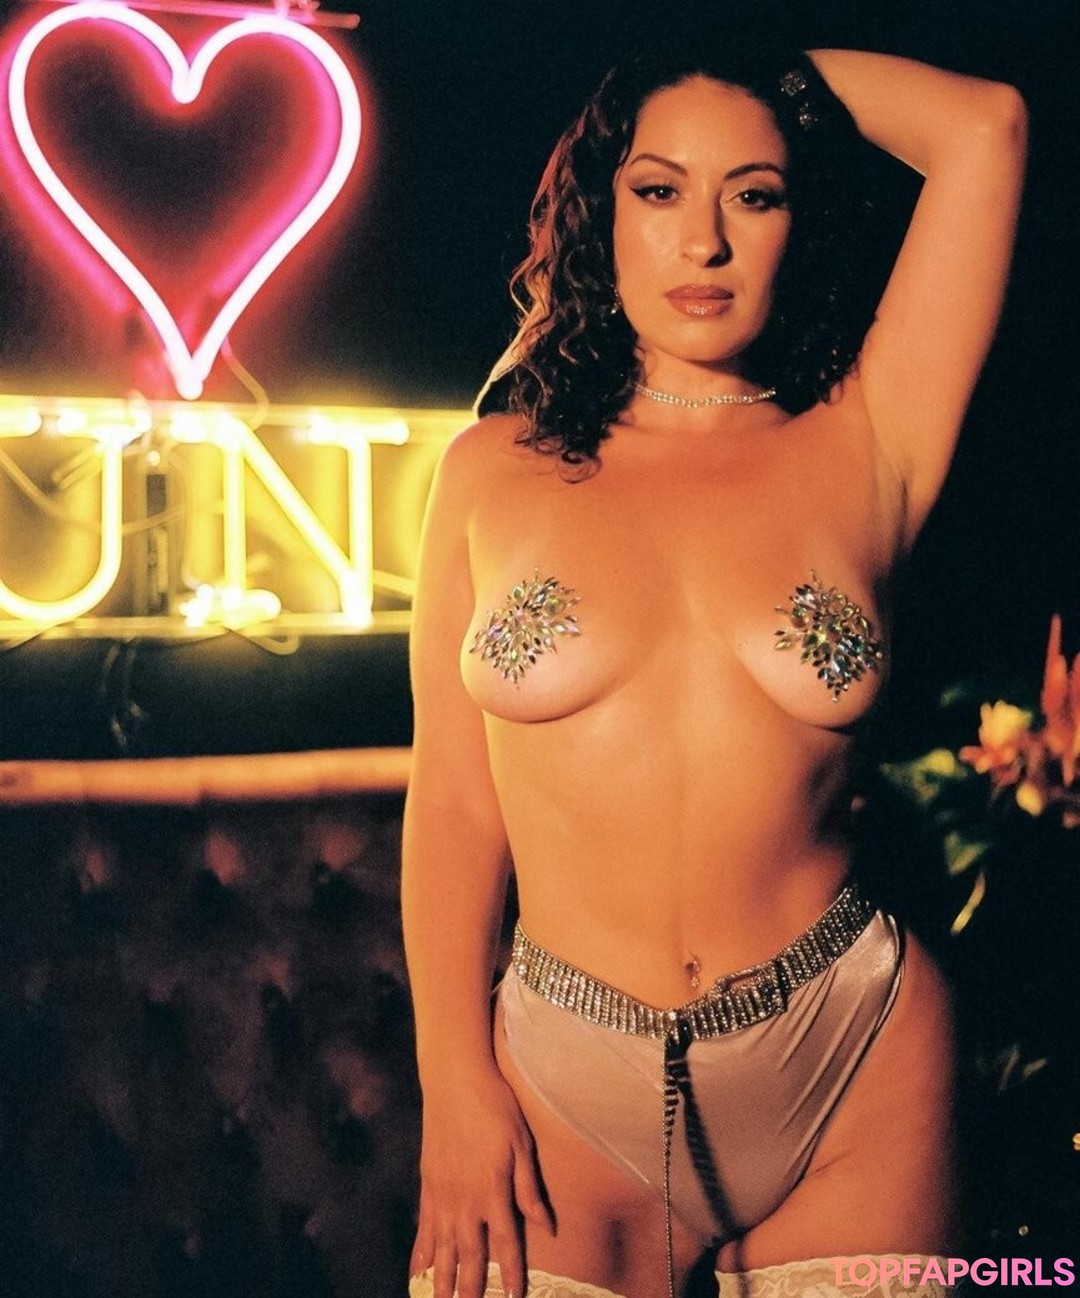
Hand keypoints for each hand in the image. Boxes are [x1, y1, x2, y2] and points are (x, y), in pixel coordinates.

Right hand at [410, 1064, 550, 1297]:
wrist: (454, 1079)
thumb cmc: (494, 1106)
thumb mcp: (521, 1144)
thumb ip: (529, 1189)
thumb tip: (547, 1227)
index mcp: (493, 1190)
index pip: (506, 1244)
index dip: (511, 1275)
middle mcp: (466, 1199)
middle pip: (470, 1256)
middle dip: (471, 1290)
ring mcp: (443, 1194)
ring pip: (443, 1250)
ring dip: (443, 1282)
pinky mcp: (427, 1185)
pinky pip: (423, 1229)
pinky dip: (421, 1255)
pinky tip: (419, 1274)